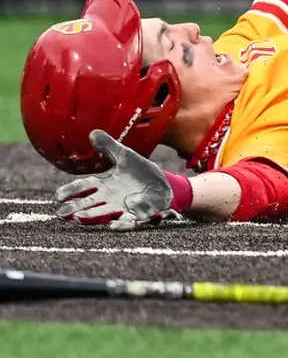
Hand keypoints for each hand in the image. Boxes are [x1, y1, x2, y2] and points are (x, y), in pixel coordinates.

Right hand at [55, 130, 176, 230]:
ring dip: (92, 216)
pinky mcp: (137, 215)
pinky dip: (122, 224)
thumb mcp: (125, 156)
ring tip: (79, 218)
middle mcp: (109, 198)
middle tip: (62, 213)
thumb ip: (109, 147)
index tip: (58, 196)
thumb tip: (93, 132)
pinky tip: (115, 225)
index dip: (70, 191)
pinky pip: (129, 221)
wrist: (161, 185)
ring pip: (104, 214)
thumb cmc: (138, 172)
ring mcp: (122, 208)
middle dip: (75, 208)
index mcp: (104, 184)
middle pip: (88, 204)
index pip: (83, 187)